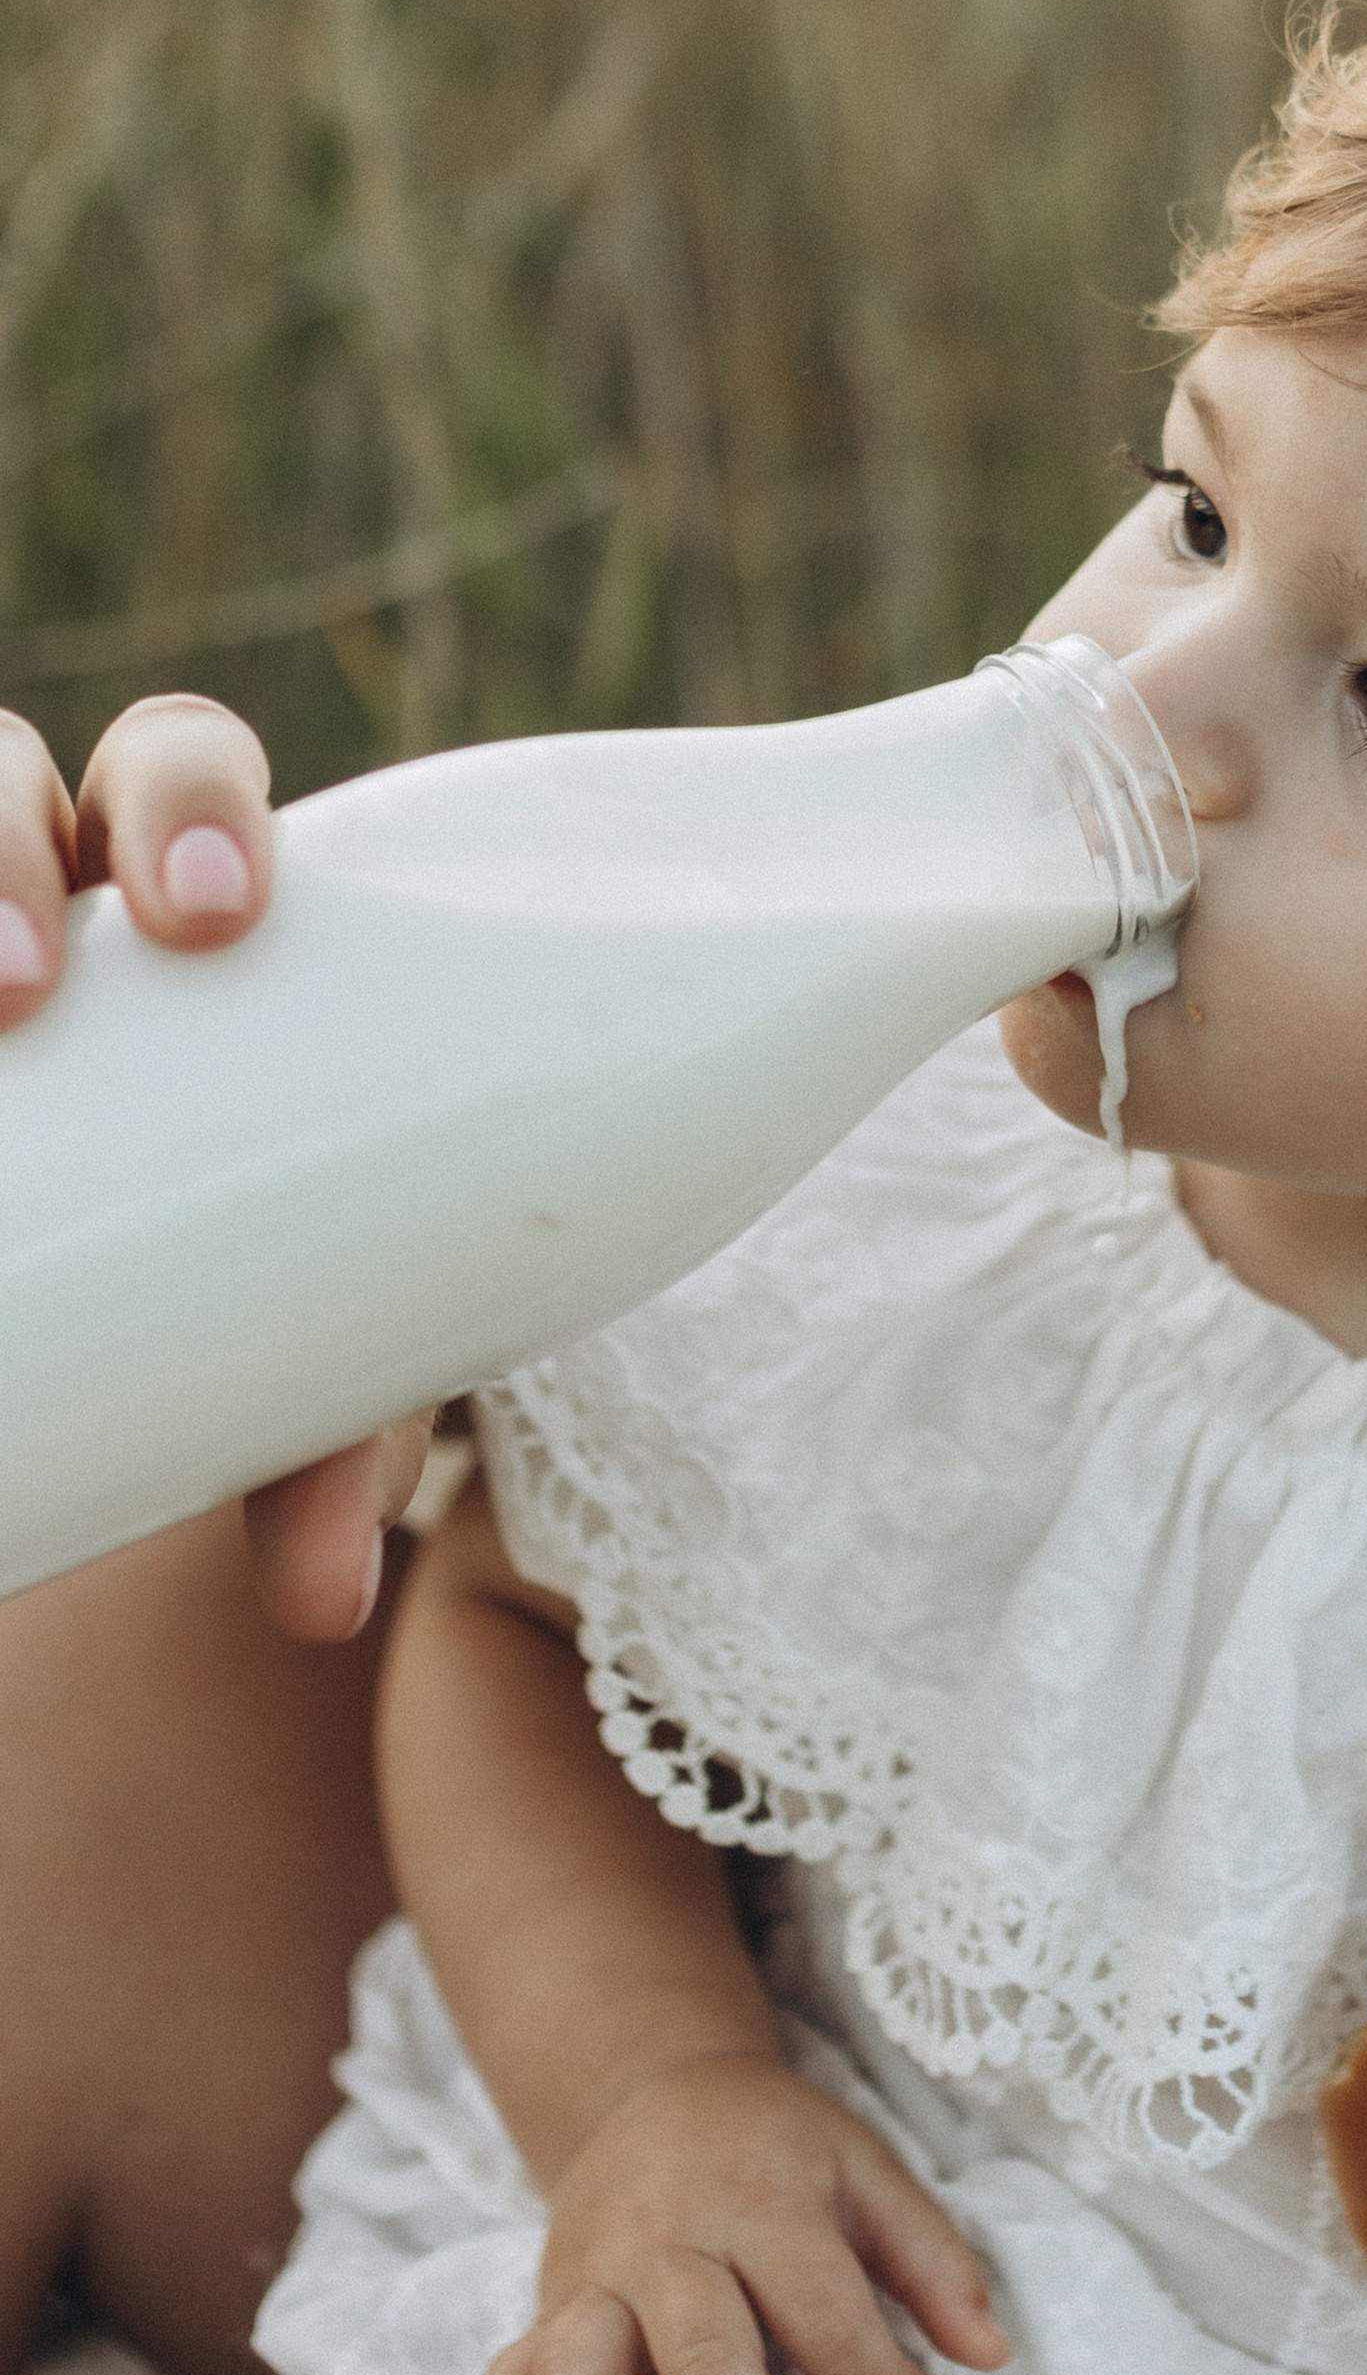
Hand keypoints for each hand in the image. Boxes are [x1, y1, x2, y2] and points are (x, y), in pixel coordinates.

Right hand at [1, 691, 423, 1639]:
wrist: (115, 1312)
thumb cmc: (226, 1279)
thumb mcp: (281, 1346)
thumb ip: (311, 1443)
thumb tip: (326, 1602)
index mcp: (172, 907)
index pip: (178, 772)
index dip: (189, 803)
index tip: (212, 916)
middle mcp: (21, 888)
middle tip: (17, 986)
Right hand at [460, 2052, 1012, 2374]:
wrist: (657, 2088)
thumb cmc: (779, 2149)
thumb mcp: (868, 2169)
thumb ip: (933, 2260)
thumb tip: (993, 2356)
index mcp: (763, 2201)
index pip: (823, 2303)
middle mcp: (668, 2242)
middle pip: (704, 2351)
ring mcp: (592, 2281)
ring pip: (574, 2374)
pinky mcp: (542, 2314)